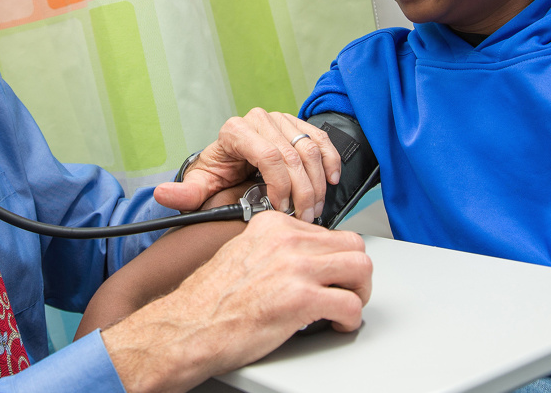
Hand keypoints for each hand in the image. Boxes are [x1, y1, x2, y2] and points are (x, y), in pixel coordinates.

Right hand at [102, 212, 372, 392]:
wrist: (189, 326)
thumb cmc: (211, 299)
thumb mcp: (244, 253)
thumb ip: (276, 249)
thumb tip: (305, 259)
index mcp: (272, 225)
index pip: (329, 231)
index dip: (334, 257)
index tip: (332, 273)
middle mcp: (286, 240)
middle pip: (352, 245)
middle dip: (355, 272)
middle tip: (348, 290)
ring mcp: (295, 267)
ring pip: (361, 268)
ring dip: (359, 292)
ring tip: (346, 306)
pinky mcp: (300, 299)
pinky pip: (350, 305)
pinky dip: (350, 319)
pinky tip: (337, 324)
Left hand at [154, 108, 341, 222]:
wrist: (229, 159)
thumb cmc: (218, 172)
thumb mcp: (200, 185)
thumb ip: (184, 194)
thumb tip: (164, 193)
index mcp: (235, 131)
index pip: (269, 156)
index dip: (281, 185)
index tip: (281, 209)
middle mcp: (258, 120)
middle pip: (292, 156)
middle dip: (302, 191)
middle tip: (303, 216)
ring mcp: (280, 120)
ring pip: (309, 150)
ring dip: (317, 182)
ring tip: (314, 208)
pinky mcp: (296, 124)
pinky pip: (320, 139)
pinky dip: (330, 160)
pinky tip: (331, 180)